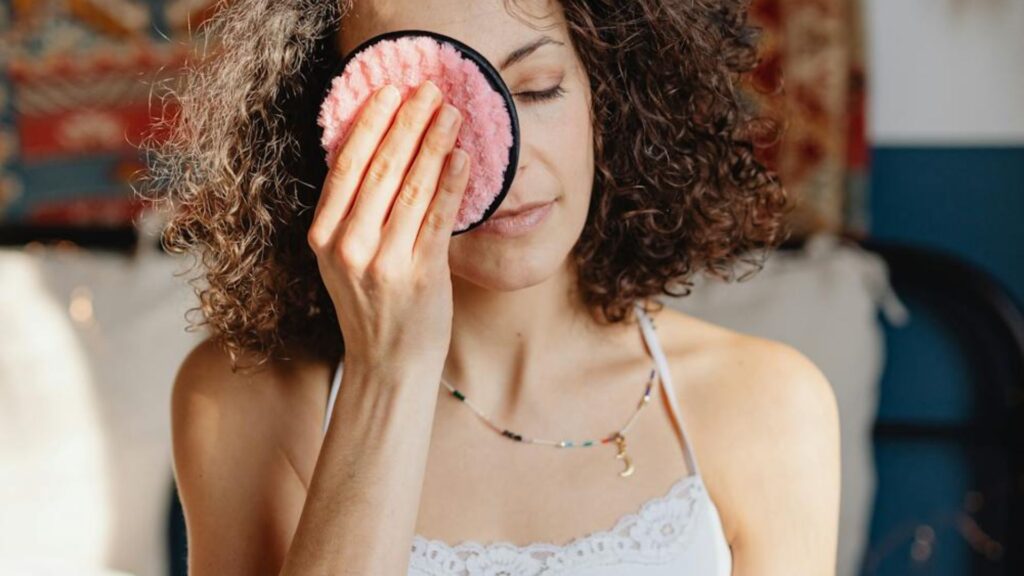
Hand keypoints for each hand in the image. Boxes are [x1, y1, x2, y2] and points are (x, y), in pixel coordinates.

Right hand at [308, 80, 469, 376]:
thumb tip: (387, 151)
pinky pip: (438, 218)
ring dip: (435, 143)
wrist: (387, 366)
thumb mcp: (345, 259)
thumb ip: (354, 213)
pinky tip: (463, 156)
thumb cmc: (372, 308)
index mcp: (324, 236)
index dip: (370, 123)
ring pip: (411, 187)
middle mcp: (348, 246)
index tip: (390, 91)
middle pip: (380, 167)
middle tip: (430, 89)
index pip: (346, 165)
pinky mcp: (419, 277)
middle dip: (408, 121)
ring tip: (452, 113)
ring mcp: (383, 262)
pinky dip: (452, 183)